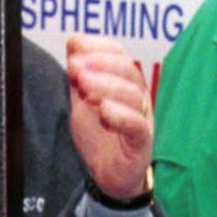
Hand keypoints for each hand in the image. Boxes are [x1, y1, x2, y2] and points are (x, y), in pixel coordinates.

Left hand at [66, 35, 152, 201]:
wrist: (109, 176)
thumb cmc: (101, 136)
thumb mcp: (83, 100)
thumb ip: (78, 74)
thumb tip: (74, 40)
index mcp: (124, 82)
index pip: (119, 54)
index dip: (99, 46)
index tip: (76, 45)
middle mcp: (137, 96)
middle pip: (128, 70)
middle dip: (101, 63)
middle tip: (76, 65)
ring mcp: (142, 118)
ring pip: (132, 94)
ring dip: (106, 84)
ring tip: (83, 83)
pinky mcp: (142, 142)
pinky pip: (137, 125)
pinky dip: (121, 115)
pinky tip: (104, 109)